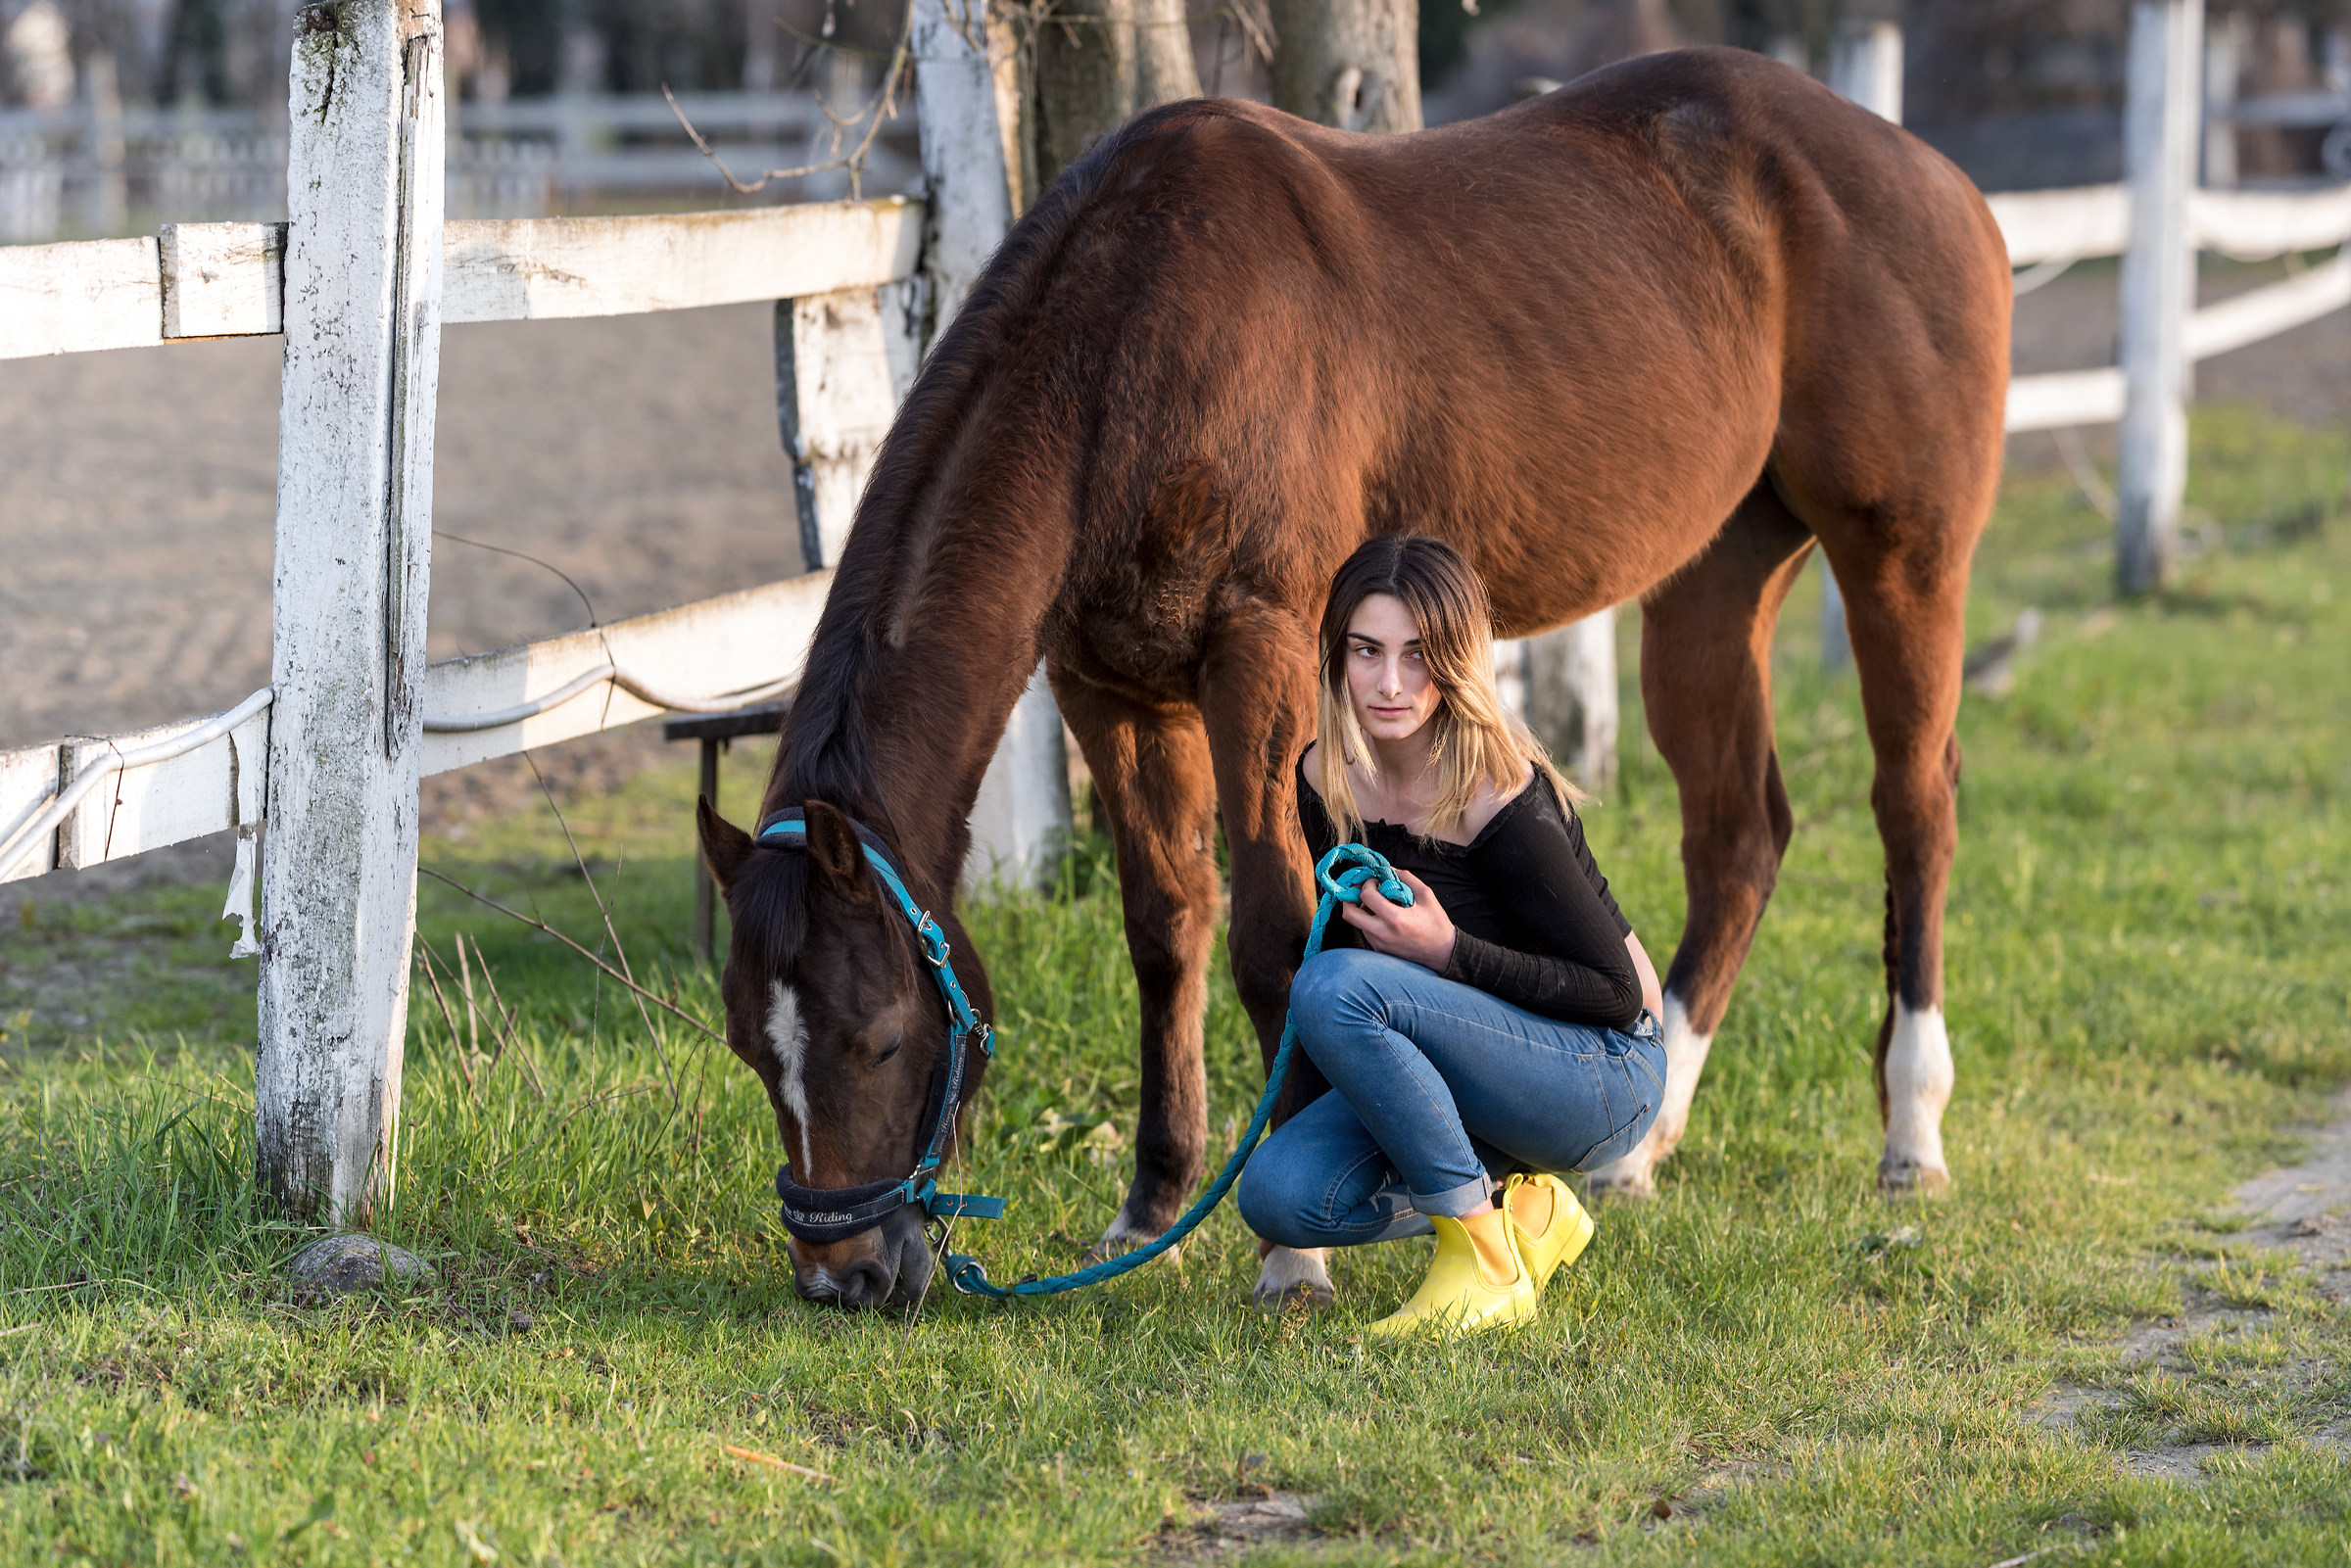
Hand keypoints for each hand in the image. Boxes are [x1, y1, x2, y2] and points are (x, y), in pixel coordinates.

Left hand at [1341, 869, 1456, 969]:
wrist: (1443, 952)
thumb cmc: (1436, 923)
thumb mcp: (1426, 895)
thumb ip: (1406, 878)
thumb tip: (1388, 869)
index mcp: (1394, 918)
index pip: (1365, 896)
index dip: (1367, 884)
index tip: (1375, 882)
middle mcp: (1382, 933)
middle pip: (1349, 914)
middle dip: (1350, 898)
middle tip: (1361, 891)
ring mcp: (1378, 944)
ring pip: (1357, 922)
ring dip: (1362, 909)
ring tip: (1379, 904)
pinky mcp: (1379, 950)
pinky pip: (1366, 931)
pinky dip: (1369, 921)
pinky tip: (1384, 917)